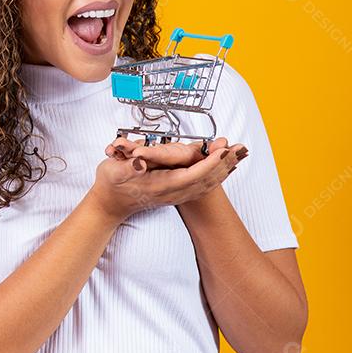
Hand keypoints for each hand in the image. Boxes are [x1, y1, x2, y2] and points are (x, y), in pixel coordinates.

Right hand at [89, 137, 244, 221]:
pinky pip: (203, 184)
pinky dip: (218, 174)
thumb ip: (126, 167)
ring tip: (241, 154)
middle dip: (225, 164)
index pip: (193, 175)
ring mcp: (176, 194)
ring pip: (208, 183)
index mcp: (161, 185)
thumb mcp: (113, 171)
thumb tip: (138, 163)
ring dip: (226, 169)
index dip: (209, 164)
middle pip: (206, 180)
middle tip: (241, 148)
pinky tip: (227, 166)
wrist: (110, 204)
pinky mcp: (177, 192)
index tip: (223, 151)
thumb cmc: (111, 183)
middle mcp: (173, 192)